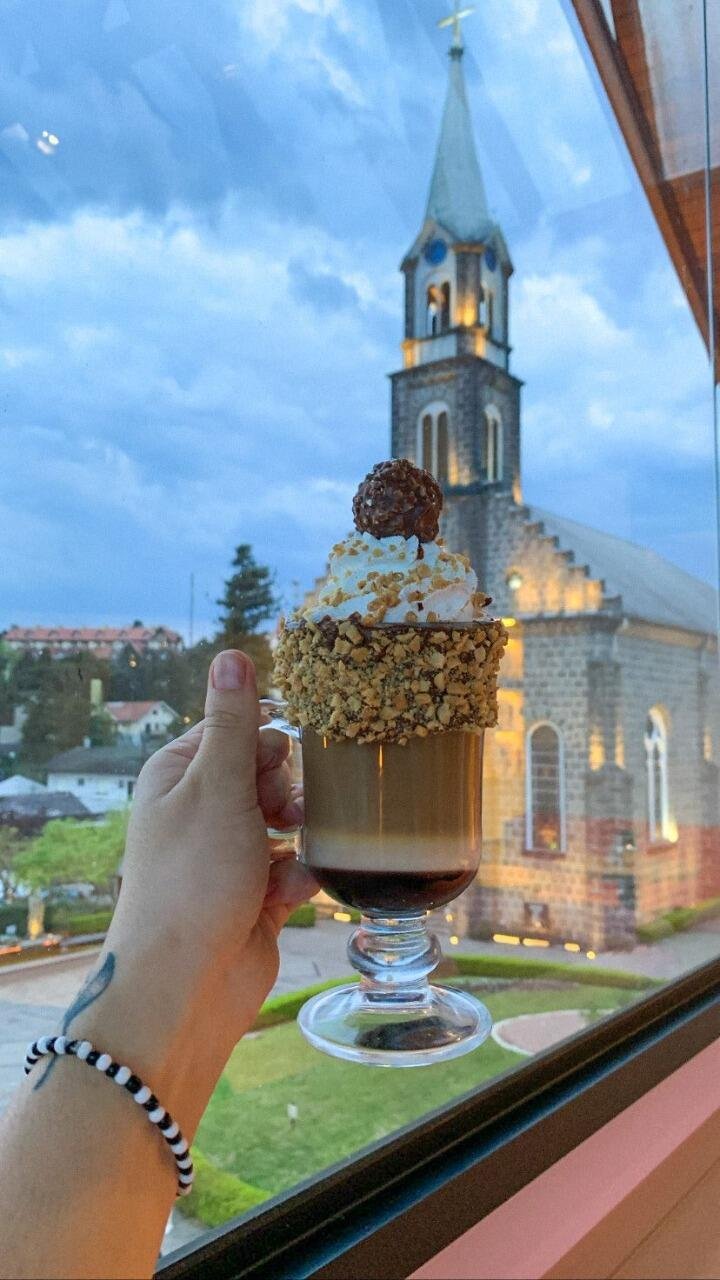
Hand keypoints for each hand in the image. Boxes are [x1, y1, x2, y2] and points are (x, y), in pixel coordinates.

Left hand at [76, 650, 317, 1134]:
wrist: (188, 984)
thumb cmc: (195, 878)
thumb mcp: (217, 787)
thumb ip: (233, 723)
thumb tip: (231, 653)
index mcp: (178, 774)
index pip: (235, 730)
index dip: (263, 743)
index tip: (275, 765)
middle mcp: (200, 810)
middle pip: (267, 772)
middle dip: (287, 791)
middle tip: (282, 815)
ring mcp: (227, 855)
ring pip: (287, 819)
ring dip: (301, 833)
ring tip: (294, 850)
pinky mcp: (254, 895)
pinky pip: (293, 866)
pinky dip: (300, 876)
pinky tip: (294, 893)